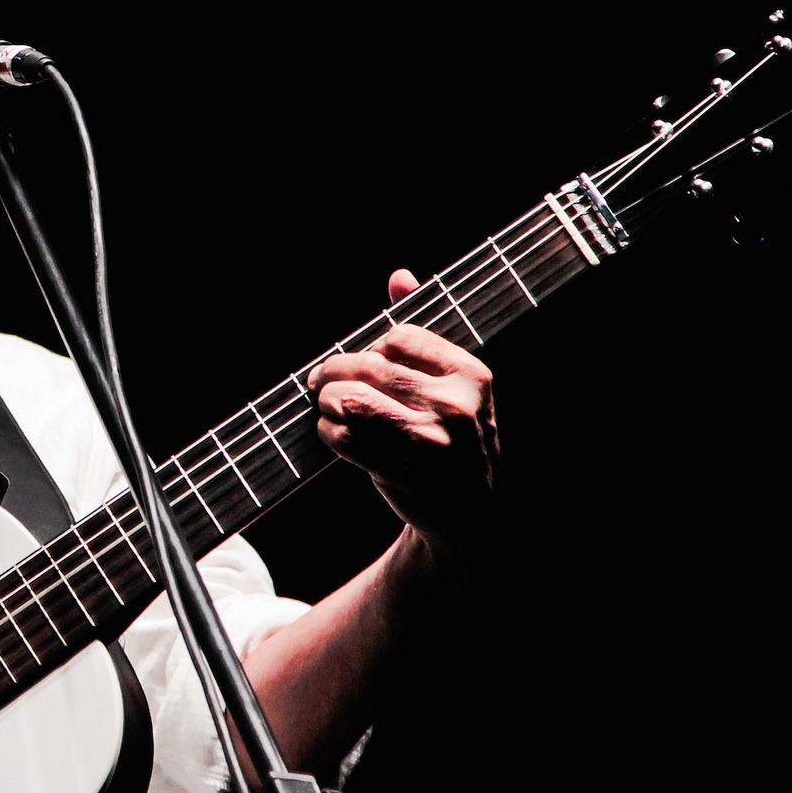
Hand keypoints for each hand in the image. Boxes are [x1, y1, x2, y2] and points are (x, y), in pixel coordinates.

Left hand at [308, 269, 500, 547]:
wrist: (470, 515)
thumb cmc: (453, 441)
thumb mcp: (453, 386)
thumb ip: (422, 334)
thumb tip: (398, 277)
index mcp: (471, 375)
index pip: (397, 337)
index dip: (368, 348)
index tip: (358, 362)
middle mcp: (454, 405)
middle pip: (365, 366)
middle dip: (333, 373)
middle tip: (320, 383)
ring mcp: (428, 440)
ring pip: (347, 399)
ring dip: (326, 403)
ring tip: (329, 409)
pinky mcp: (399, 470)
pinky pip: (341, 436)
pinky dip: (327, 432)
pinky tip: (336, 434)